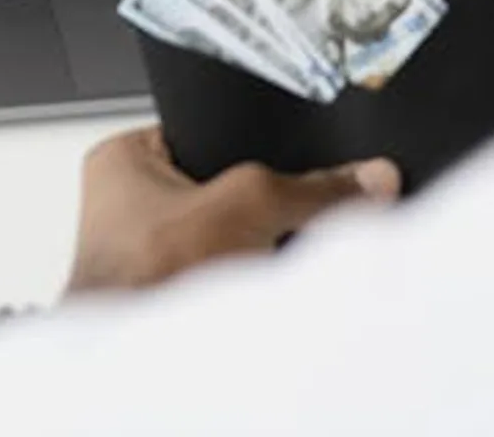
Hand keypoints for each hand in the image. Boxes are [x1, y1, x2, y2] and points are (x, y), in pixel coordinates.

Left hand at [66, 127, 400, 292]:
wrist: (143, 363)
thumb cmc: (144, 277)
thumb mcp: (250, 203)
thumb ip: (314, 187)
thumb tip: (367, 179)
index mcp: (125, 160)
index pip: (209, 130)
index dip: (255, 140)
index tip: (298, 148)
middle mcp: (131, 206)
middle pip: (231, 185)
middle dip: (266, 200)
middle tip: (280, 208)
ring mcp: (155, 255)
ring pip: (238, 233)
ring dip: (262, 243)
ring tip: (267, 247)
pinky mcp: (179, 296)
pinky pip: (238, 273)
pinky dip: (257, 277)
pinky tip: (261, 279)